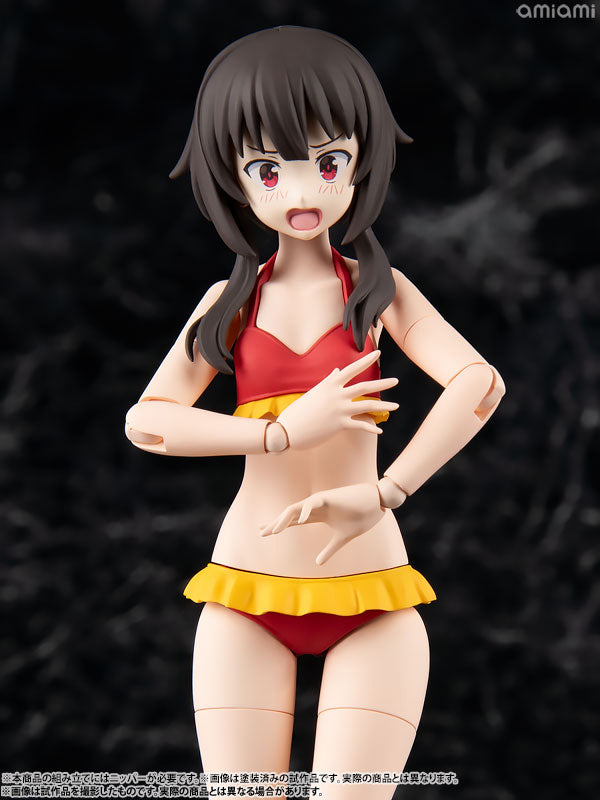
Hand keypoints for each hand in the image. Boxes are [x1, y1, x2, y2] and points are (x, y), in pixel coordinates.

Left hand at [259, 483, 384, 564]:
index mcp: (317, 516)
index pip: (293, 521)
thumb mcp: (342, 538)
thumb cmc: (361, 517)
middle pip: (289, 515)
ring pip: (295, 508)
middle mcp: (314, 507)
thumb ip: (329, 549)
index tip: (265, 532)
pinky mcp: (327, 496)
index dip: (279, 526)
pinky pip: (311, 502)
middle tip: (261, 531)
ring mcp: (319, 501)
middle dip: (275, 523)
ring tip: (274, 531)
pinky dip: (305, 511)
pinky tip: (300, 521)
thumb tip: (318, 563)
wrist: (377, 504)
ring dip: (283, 519)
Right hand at [277, 350, 397, 449]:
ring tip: (396, 405)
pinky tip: (380, 430)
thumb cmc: (299, 411)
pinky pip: (361, 425)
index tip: (378, 353)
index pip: (352, 369)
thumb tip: (337, 370)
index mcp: (330, 384)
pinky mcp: (340, 425)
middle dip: (383, 383)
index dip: (366, 360)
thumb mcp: (314, 392)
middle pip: (365, 386)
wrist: (288, 430)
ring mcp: (339, 410)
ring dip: (384, 406)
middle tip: (396, 380)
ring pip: (368, 406)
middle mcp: (337, 395)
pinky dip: (371, 428)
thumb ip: (328, 381)